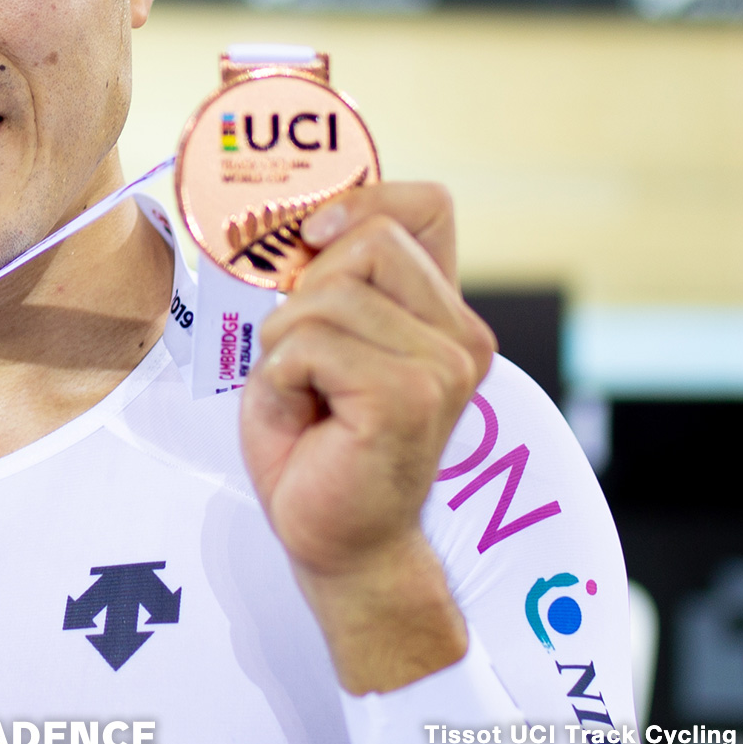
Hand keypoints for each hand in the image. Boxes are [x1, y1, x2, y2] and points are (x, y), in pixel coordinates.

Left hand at [237, 181, 496, 691]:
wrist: (336, 541)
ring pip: (327, 295)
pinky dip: (282, 379)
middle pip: (367, 238)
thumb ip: (329, 282)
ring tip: (307, 396)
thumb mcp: (319, 341)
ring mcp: (443, 365)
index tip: (312, 238)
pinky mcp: (409, 396)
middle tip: (305, 359)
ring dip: (286, 344)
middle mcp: (460, 335)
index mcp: (443, 315)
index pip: (428, 206)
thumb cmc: (318, 446)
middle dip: (306, 292)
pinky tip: (307, 419)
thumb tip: (303, 222)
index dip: (363, 202)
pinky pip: (308, 344)